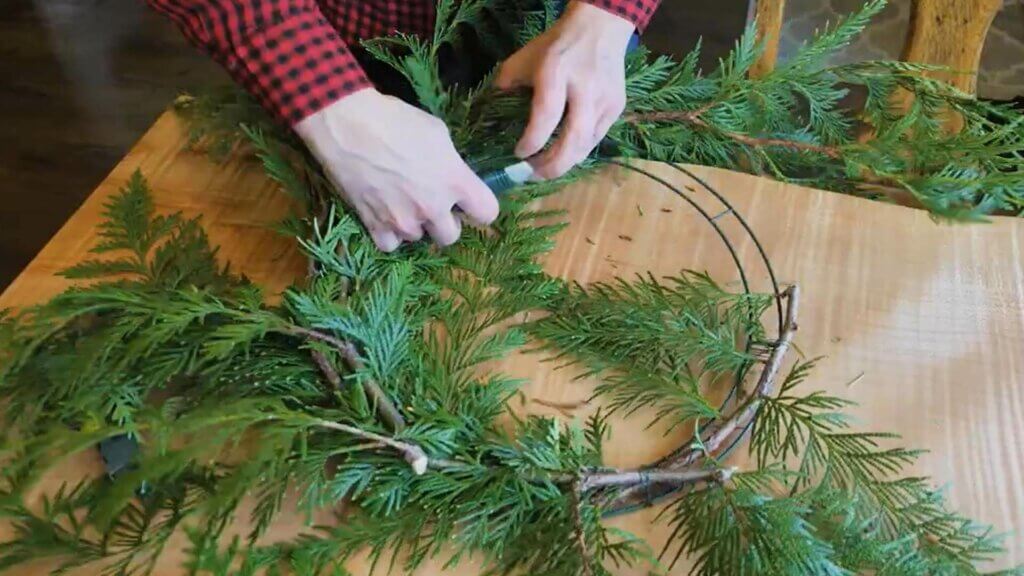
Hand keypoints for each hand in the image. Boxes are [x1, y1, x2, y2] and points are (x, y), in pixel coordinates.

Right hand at [294, 89, 498, 251]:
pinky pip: (391, 245)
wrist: (347, 125)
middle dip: (444, 221)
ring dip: (414, 224)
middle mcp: (433, 207)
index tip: (469, 202)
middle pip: (451, 235)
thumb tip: (453, 176)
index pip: (487, 213)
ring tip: (400, 201)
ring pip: (418, 238)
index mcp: (455, 181)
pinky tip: (384, 214)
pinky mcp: (375, 226)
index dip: (479, 208)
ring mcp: (404, 220)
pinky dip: (389, 233)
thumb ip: (451, 163)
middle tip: (430, 202)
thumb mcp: (437, 133)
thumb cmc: (395, 120)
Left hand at [495, 1, 633, 179]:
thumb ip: (506, 86)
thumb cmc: (555, 45)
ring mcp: (605, 100)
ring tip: (543, 170)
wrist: (600, 28)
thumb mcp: (523, 59)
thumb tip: (490, 118)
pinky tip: (562, 155)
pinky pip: (595, 139)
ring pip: (587, 145)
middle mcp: (585, 88)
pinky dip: (577, 152)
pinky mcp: (616, 108)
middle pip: (574, 139)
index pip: (547, 115)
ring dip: (564, 164)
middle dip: (552, 166)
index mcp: (557, 72)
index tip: (517, 153)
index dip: (532, 141)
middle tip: (531, 175)